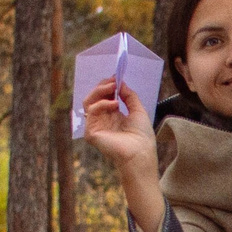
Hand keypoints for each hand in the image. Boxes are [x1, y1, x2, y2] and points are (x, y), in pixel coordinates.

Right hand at [82, 78, 166, 231]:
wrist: (141, 153)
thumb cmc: (142, 137)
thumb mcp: (138, 110)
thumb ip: (129, 96)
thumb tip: (120, 83)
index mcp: (112, 116)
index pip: (104, 97)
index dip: (108, 86)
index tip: (116, 77)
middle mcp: (102, 120)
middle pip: (94, 97)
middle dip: (102, 86)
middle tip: (113, 81)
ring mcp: (95, 126)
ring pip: (88, 102)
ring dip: (99, 91)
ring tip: (112, 88)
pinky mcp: (91, 133)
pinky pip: (91, 112)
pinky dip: (101, 104)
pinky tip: (114, 104)